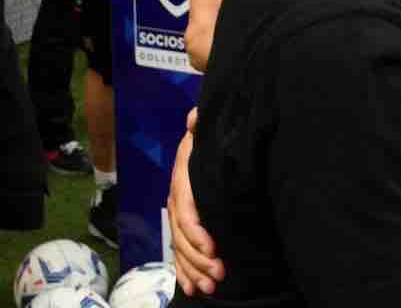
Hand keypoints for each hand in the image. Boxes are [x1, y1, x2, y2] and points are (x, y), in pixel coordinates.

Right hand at [168, 108, 224, 294]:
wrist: (203, 144)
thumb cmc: (208, 139)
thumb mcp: (206, 131)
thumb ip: (201, 125)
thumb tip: (196, 116)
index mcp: (182, 182)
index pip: (186, 213)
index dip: (197, 233)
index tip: (215, 248)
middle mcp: (177, 203)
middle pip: (182, 239)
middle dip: (199, 260)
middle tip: (219, 274)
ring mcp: (178, 217)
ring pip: (181, 251)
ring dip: (193, 271)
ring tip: (211, 288)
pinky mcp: (185, 228)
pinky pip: (180, 254)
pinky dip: (185, 273)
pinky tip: (194, 289)